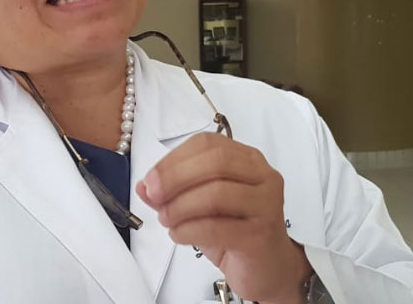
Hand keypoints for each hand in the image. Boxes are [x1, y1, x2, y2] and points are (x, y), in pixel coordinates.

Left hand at [136, 133, 312, 303]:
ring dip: (181, 206)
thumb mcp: (199, 207)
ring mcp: (267, 204)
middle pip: (216, 161)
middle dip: (176, 177)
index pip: (208, 144)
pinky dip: (189, 230)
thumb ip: (173, 193)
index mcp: (248, 159)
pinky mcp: (261, 234)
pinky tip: (178, 235)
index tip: (151, 179)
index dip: (174, 159)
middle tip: (154, 196)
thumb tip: (144, 185)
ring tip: (167, 220)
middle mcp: (263, 175)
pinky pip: (217, 227)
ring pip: (217, 193)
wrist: (267, 269)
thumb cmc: (234, 231)